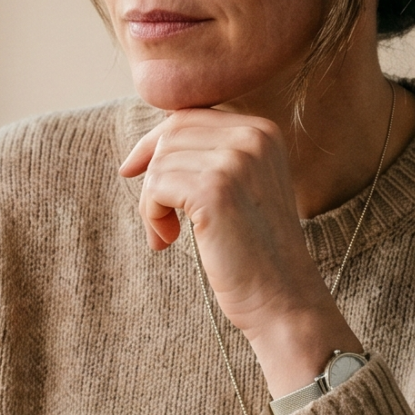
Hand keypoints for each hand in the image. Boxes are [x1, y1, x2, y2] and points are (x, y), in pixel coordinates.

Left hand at [118, 108, 357, 395]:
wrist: (283, 297)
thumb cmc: (254, 250)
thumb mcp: (242, 187)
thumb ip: (210, 156)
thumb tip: (149, 143)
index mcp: (263, 131)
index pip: (188, 117)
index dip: (154, 143)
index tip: (132, 170)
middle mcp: (253, 137)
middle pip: (170, 135)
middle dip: (153, 174)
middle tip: (158, 218)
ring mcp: (235, 161)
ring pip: (159, 162)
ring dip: (151, 203)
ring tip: (168, 234)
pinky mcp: (214, 190)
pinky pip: (155, 187)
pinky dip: (151, 215)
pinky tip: (167, 240)